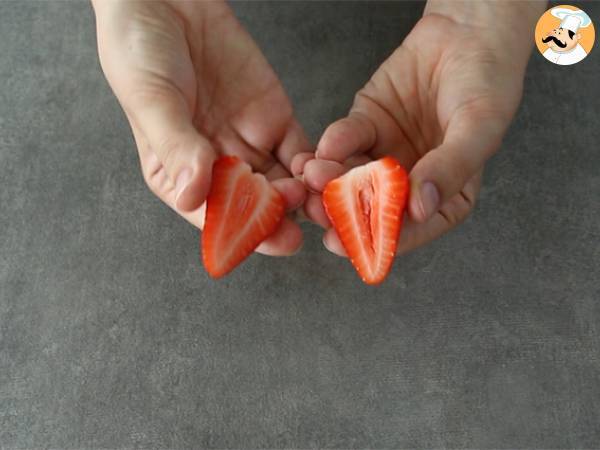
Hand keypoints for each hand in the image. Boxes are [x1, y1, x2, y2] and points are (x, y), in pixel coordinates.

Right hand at [93, 0, 310, 254]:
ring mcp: (248, 146)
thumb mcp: (150, 97)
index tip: (265, 240)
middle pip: (253, 209)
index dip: (241, 233)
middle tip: (297, 225)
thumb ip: (175, 145)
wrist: (169, 0)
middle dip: (277, 221)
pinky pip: (300, 153)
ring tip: (315, 199)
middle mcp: (216, 169)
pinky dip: (314, 167)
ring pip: (283, 187)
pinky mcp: (275, 120)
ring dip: (302, 199)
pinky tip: (322, 171)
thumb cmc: (141, 49)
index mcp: (177, 177)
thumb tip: (193, 194)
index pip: (212, 216)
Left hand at [294, 11, 534, 255]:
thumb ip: (450, 169)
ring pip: (351, 177)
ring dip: (330, 180)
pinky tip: (324, 148)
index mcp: (443, 196)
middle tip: (321, 214)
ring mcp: (384, 155)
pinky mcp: (365, 126)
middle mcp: (409, 182)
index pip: (410, 227)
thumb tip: (420, 208)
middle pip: (372, 208)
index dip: (379, 240)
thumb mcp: (478, 129)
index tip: (349, 247)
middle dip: (343, 212)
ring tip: (315, 176)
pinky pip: (345, 140)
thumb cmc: (486, 83)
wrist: (466, 32)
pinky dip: (333, 144)